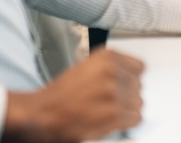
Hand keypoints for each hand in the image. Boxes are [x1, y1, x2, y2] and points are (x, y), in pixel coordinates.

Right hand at [1, 48, 143, 142]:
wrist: (41, 114)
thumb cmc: (58, 95)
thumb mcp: (85, 68)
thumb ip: (110, 69)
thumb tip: (130, 78)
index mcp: (106, 57)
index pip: (140, 67)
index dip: (131, 79)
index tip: (125, 85)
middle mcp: (112, 71)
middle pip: (139, 86)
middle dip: (128, 95)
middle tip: (110, 102)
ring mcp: (114, 93)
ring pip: (139, 103)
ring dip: (127, 110)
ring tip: (109, 112)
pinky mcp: (113, 114)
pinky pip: (136, 118)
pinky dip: (127, 122)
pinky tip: (113, 121)